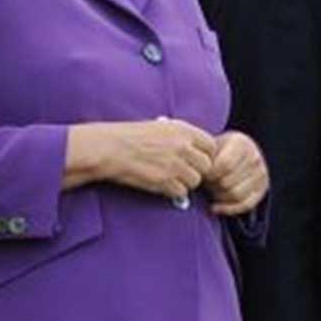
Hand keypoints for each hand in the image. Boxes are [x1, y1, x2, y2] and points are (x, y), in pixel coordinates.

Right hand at [65, 118, 214, 200]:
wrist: (109, 148)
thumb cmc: (130, 136)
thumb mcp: (161, 127)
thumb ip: (183, 137)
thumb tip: (198, 149)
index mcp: (184, 130)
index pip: (211, 146)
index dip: (205, 155)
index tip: (196, 159)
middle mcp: (183, 146)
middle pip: (206, 166)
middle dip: (197, 171)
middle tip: (183, 172)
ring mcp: (175, 164)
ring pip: (195, 181)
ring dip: (185, 183)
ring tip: (171, 179)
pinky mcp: (164, 181)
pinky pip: (181, 192)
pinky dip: (173, 192)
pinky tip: (163, 186)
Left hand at [202, 131, 268, 216]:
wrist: (236, 153)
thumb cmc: (218, 151)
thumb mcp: (211, 147)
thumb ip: (204, 158)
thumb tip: (196, 177)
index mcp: (241, 144)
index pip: (224, 165)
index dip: (209, 174)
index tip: (202, 174)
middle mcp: (255, 157)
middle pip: (228, 182)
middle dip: (212, 186)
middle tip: (206, 183)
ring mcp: (261, 174)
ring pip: (236, 195)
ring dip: (219, 196)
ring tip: (212, 190)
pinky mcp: (262, 189)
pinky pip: (245, 205)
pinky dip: (228, 209)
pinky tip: (215, 206)